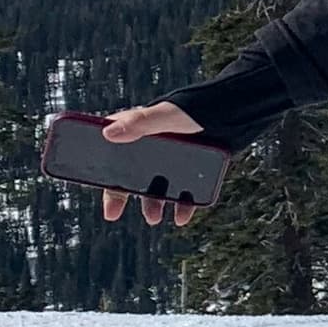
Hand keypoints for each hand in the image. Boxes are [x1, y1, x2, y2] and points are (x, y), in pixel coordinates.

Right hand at [101, 101, 209, 225]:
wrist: (235, 113)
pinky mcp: (193, 169)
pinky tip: (180, 217)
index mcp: (139, 129)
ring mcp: (172, 160)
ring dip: (152, 204)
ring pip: (157, 186)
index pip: (111, 150)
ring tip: (153, 218)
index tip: (92, 183)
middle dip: (121, 194)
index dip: (100, 169)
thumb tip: (108, 134)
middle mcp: (152, 146)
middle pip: (130, 174)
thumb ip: (140, 123)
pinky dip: (182, 206)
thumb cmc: (195, 108)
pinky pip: (184, 193)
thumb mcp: (166, 116)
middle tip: (112, 213)